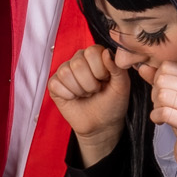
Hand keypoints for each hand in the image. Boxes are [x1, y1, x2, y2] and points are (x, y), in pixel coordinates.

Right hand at [47, 44, 132, 165]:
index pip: (92, 52)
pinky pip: (55, 84)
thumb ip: (117, 68)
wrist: (101, 125)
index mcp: (96, 55)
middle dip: (89, 84)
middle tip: (94, 90)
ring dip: (79, 90)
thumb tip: (106, 53)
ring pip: (65, 73)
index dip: (100, 70)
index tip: (105, 81)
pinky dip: (67, 95)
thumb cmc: (112, 104)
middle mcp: (79, 59)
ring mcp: (65, 71)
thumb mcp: (122, 86)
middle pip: (77, 64)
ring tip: (85, 94)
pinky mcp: (54, 84)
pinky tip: (74, 98)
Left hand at [148, 60, 176, 175]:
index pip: (168, 67)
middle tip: (161, 107)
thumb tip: (143, 67)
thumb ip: (160, 81)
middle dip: (155, 94)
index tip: (163, 94)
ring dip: (156, 107)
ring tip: (163, 115)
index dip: (158, 80)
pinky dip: (156, 118)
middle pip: (163, 80)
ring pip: (162, 95)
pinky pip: (163, 112)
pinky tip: (162, 123)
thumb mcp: (176, 99)